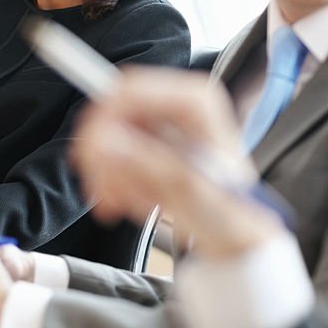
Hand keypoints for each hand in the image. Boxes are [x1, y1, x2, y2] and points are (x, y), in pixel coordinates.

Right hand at [70, 68, 285, 258]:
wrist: (237, 237)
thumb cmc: (232, 214)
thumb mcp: (191, 191)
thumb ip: (148, 164)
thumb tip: (106, 143)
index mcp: (196, 102)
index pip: (130, 90)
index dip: (102, 121)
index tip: (90, 157)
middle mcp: (179, 106)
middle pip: (113, 113)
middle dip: (103, 155)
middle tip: (106, 191)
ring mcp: (165, 126)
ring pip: (108, 137)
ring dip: (110, 175)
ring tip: (129, 203)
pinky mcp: (153, 146)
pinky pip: (114, 156)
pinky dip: (116, 182)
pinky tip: (136, 201)